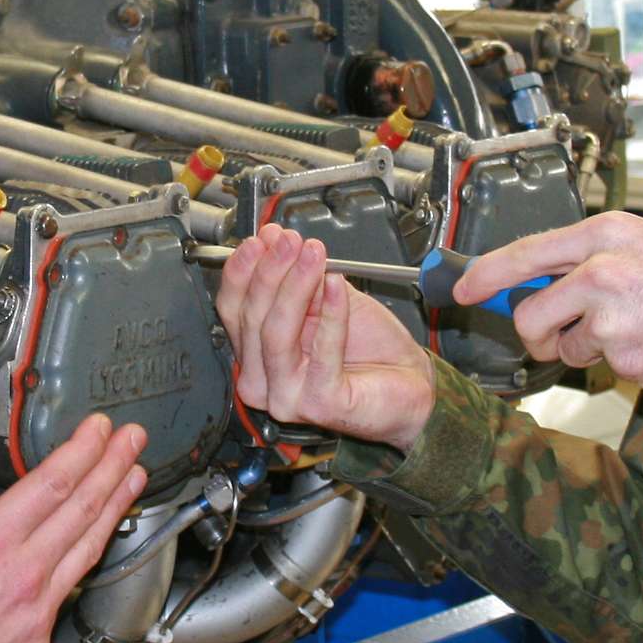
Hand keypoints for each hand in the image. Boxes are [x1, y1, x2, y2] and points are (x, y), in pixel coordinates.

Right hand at [0, 414, 149, 642]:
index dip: (82, 450)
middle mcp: (23, 575)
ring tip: (133, 479)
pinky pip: (71, 587)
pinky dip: (89, 555)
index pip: (51, 484)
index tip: (100, 430)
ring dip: (115, 508)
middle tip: (134, 440)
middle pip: (82, 510)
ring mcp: (37, 610)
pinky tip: (94, 544)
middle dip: (112, 467)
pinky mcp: (38, 639)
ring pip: (88, 548)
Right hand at [215, 223, 437, 452]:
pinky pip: (323, 352)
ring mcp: (286, 397)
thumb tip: (275, 241)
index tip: (263, 238)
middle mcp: (262, 381)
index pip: (232, 310)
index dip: (243, 270)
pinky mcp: (319, 404)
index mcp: (255, 355)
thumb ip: (299, 278)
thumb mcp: (327, 301)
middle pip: (252, 318)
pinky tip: (338, 285)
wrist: (411, 382)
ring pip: (277, 334)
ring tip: (314, 256)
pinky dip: (332, 314)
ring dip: (296, 286)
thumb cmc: (370, 349)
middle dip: (272, 271)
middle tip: (291, 241)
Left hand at [453, 215, 642, 397]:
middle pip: (528, 312)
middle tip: (554, 338)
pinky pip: (600, 367)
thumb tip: (548, 274)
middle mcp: (601, 270)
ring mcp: (609, 316)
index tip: (462, 290)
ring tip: (632, 334)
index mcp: (607, 235)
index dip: (485, 275)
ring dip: (585, 351)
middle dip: (535, 334)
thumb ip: (599, 255)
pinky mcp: (622, 356)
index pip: (526, 253)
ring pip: (563, 347)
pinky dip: (620, 365)